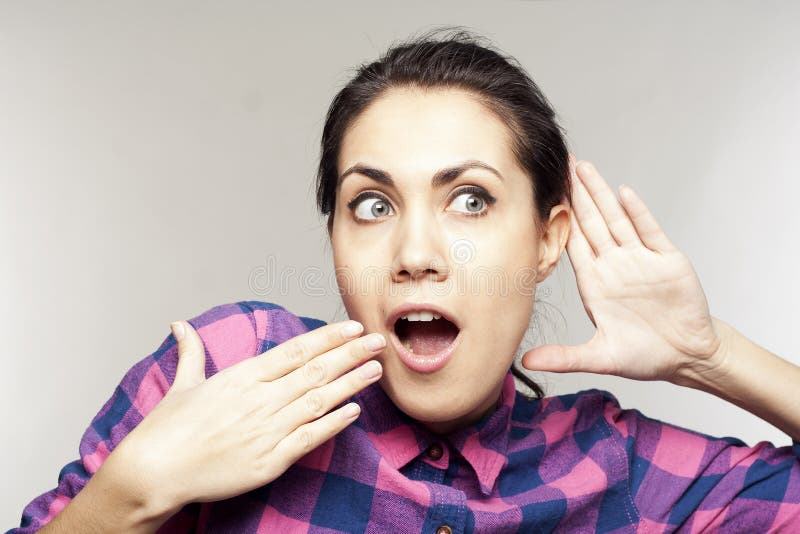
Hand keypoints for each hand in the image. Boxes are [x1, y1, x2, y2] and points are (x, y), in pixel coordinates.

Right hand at [100, 319, 383, 516]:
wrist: (154, 472)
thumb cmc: (166, 430)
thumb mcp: (182, 385)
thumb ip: (191, 352)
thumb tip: (179, 325)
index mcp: (242, 377)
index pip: (296, 350)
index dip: (329, 337)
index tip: (353, 326)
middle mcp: (260, 399)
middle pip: (316, 372)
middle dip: (351, 354)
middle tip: (378, 340)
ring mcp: (267, 430)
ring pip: (319, 401)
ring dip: (351, 384)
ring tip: (376, 369)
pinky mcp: (270, 460)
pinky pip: (311, 438)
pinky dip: (334, 424)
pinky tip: (354, 411)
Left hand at [522, 156, 725, 384]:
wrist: (688, 356)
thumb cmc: (644, 356)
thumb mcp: (600, 357)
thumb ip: (564, 357)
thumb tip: (525, 364)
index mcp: (594, 283)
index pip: (572, 243)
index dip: (559, 219)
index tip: (543, 195)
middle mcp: (614, 265)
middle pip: (591, 222)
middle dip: (576, 194)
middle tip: (560, 165)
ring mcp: (640, 260)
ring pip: (617, 220)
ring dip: (601, 194)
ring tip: (584, 168)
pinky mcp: (667, 260)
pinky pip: (650, 231)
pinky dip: (637, 213)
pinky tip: (623, 193)